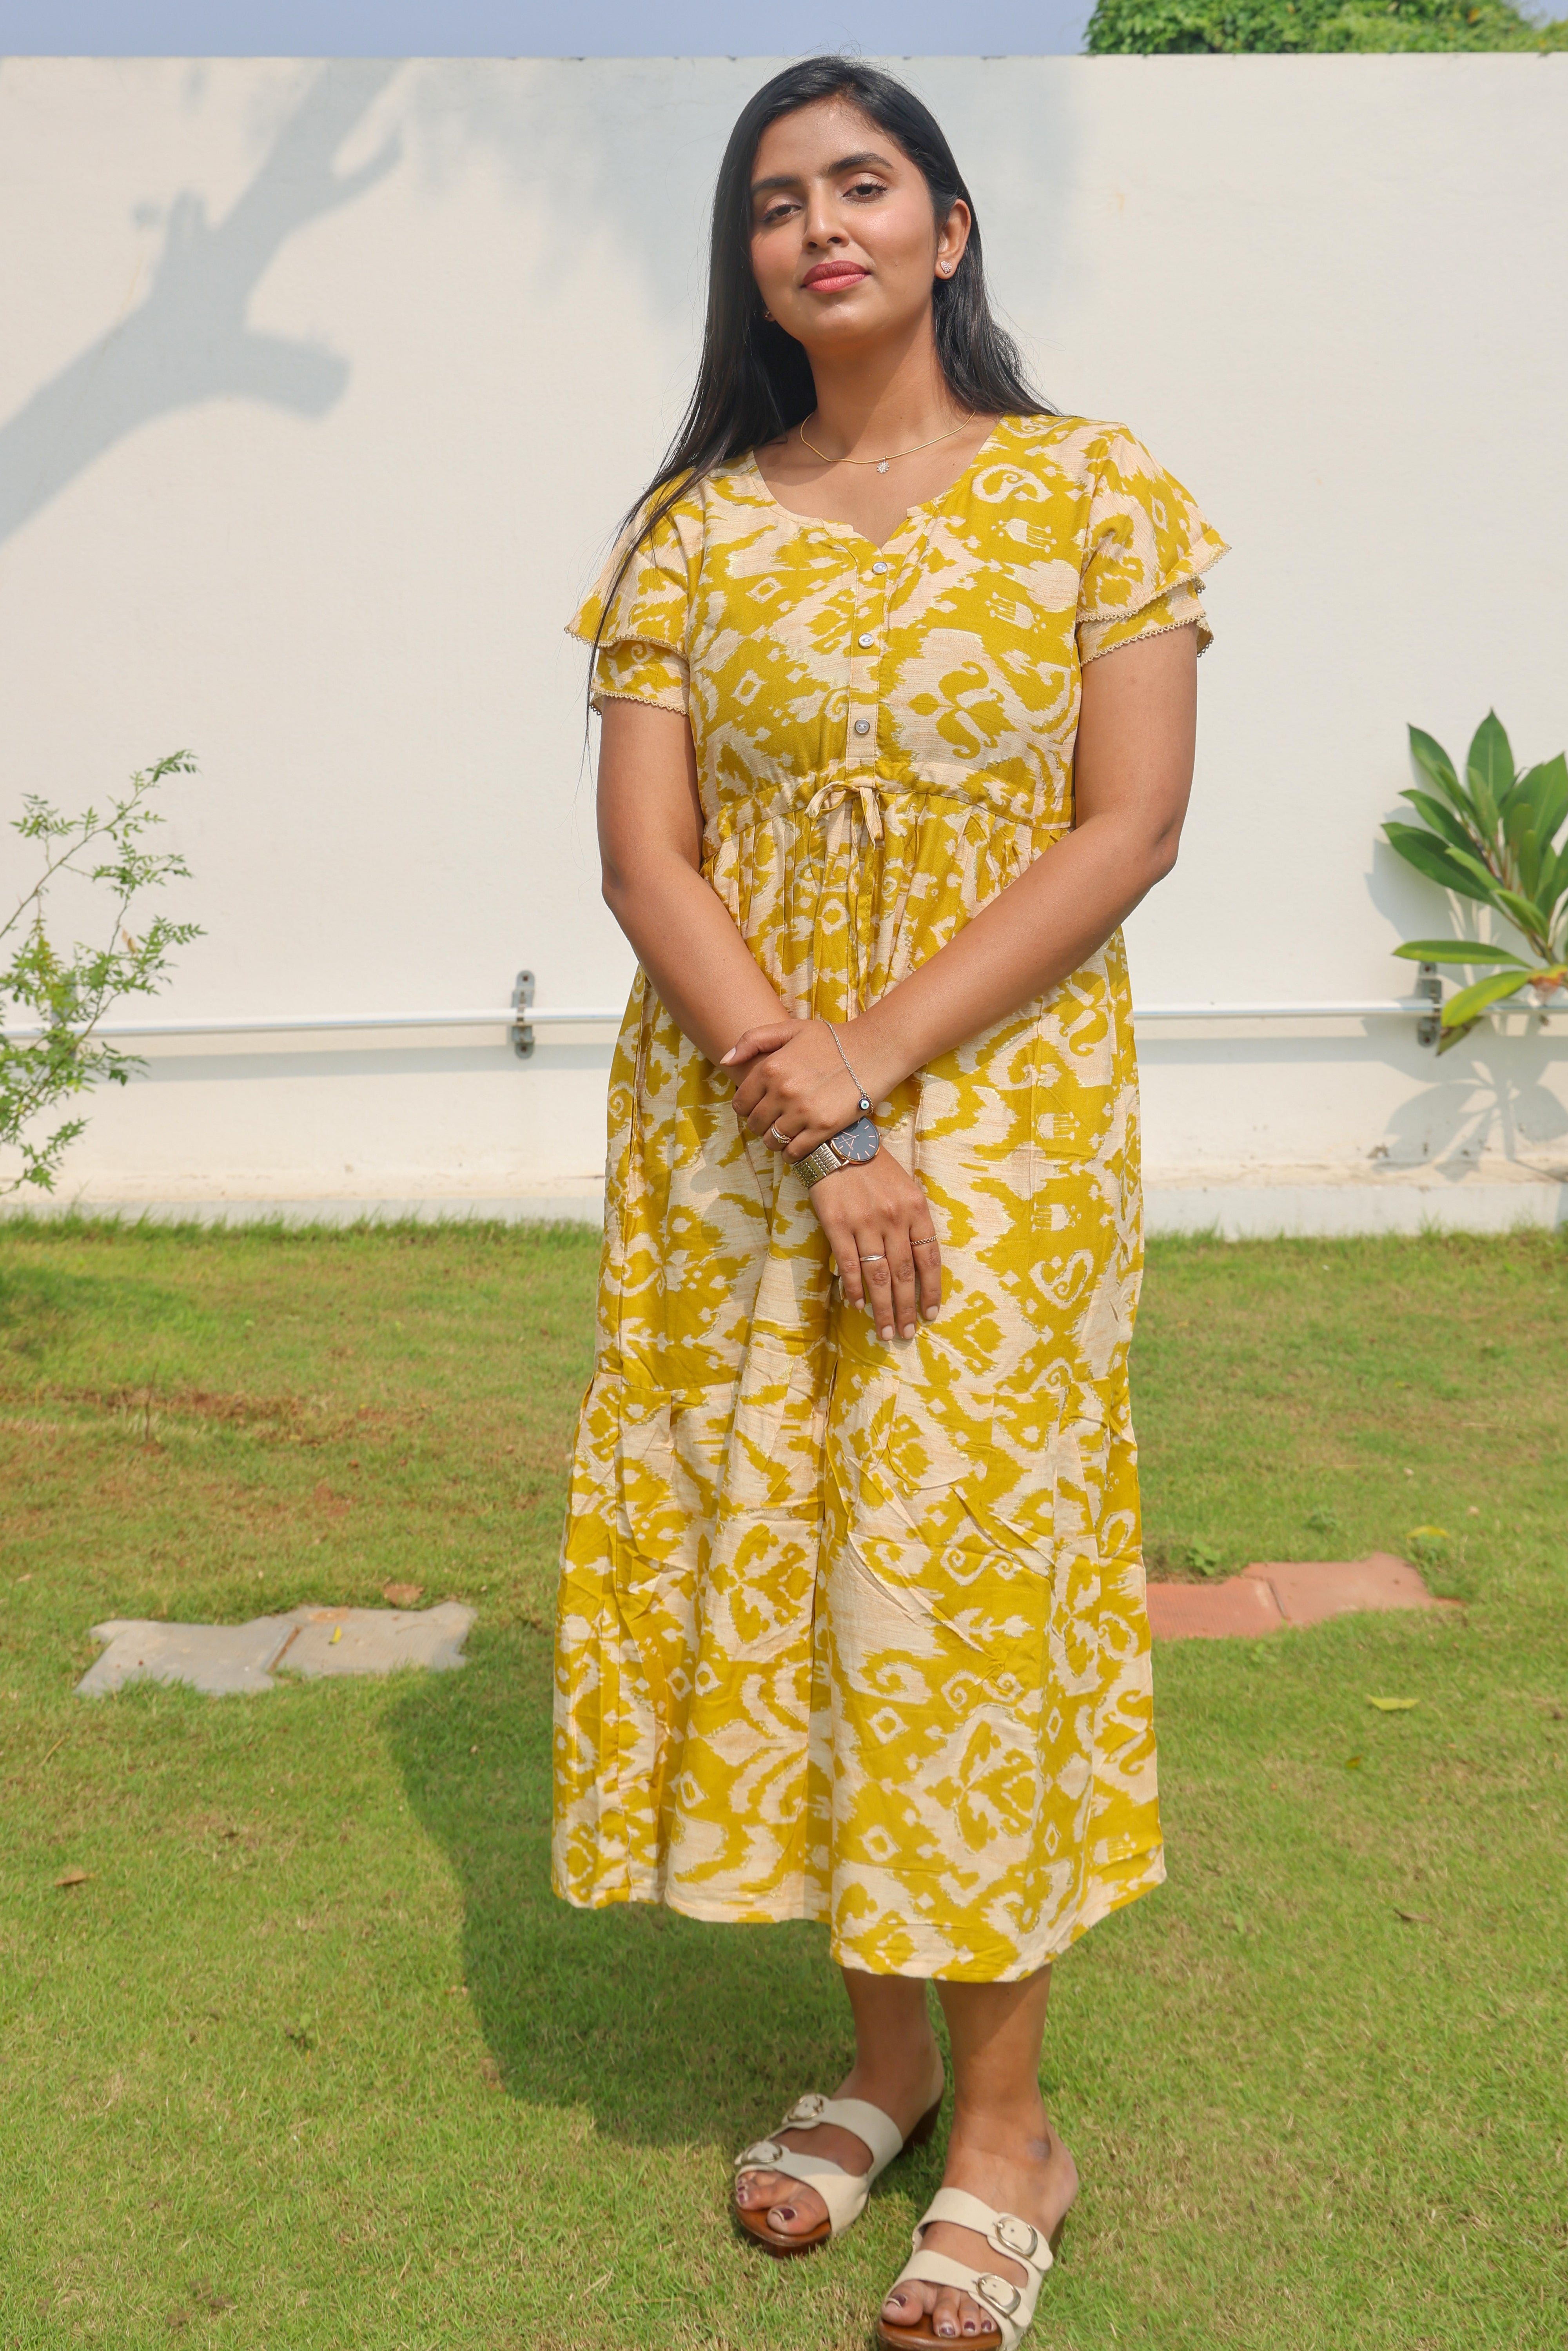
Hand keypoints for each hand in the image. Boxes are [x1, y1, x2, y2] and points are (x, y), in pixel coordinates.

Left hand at [723, 1017, 884, 1158]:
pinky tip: (798, 1143)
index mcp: (771, 1068)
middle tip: (774, 1119)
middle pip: (754, 1124)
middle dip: (761, 1124)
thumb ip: (753, 1039)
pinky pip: (793, 1152)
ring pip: (771, 1141)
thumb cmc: (831, 1040)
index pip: (740, 1102)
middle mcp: (783, 1091)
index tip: (760, 1106)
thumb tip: (726, 1060)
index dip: (747, 1107)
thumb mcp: (791, 1029)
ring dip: (775, 1140)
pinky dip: (791, 1153)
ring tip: (787, 1131)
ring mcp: (802, 1112)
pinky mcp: (822, 1128)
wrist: (874, 1052)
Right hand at [808, 1154, 942, 1341]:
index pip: (929, 1259)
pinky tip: (857, 1305)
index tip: (931, 1315)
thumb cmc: (875, 1168)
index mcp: (916, 1209)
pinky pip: (848, 1264)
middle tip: (907, 1334)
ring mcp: (865, 1222)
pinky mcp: (837, 1224)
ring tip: (886, 1332)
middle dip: (907, 1309)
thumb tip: (916, 1266)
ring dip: (882, 1308)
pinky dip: (854, 1288)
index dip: (931, 1291)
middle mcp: (894, 1218)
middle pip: (904, 1274)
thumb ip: (913, 1223)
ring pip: (878, 1275)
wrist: (838, 1142)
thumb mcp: (906, 1188)